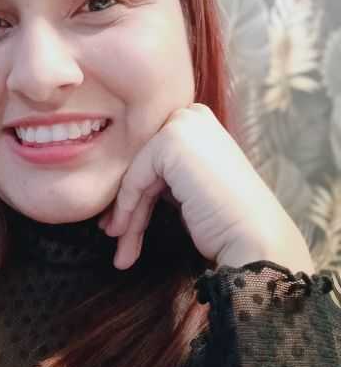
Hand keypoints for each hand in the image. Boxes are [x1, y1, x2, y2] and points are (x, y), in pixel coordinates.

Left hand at [98, 103, 313, 273]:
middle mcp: (191, 115)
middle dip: (127, 206)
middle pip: (142, 165)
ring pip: (135, 174)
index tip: (120, 226)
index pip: (152, 158)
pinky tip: (122, 233)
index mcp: (197, 122)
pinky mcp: (172, 139)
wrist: (254, 238)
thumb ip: (160, 175)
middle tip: (112, 235)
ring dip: (126, 215)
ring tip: (120, 252)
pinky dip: (126, 207)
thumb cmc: (225, 220)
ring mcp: (183, 124)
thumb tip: (119, 187)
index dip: (135, 194)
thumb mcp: (186, 187)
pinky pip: (134, 178)